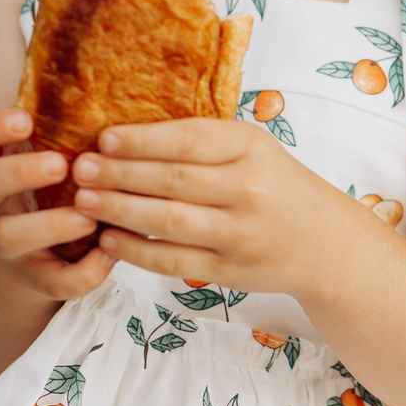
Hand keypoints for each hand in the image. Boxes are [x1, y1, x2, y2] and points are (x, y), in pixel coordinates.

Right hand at [0, 108, 117, 300]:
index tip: (22, 118)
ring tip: (88, 214)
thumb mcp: (46, 151)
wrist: (30, 259)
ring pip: (7, 237)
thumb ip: (63, 122)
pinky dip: (83, 272)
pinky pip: (53, 282)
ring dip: (49, 224)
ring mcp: (8, 244)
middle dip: (16, 172)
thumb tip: (113, 72)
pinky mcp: (36, 278)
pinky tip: (110, 253)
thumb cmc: (51, 187)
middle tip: (59, 163)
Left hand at [70, 120, 382, 295]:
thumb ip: (203, 141)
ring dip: (120, 211)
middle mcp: (248, 190)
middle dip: (119, 175)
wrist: (325, 243)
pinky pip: (173, 260)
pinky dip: (136, 251)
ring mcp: (240, 234)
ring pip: (168, 222)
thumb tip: (128, 135)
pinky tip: (109, 239)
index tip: (103, 138)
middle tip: (80, 169)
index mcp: (252, 148)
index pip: (188, 141)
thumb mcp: (253, 148)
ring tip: (83, 202)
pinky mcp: (230, 270)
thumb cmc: (277, 185)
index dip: (141, 140)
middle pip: (172, 180)